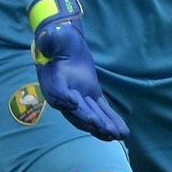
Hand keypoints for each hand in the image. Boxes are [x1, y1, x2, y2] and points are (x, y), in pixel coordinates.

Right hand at [32, 17, 129, 140]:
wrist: (65, 43)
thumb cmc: (57, 38)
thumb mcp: (53, 36)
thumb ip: (50, 40)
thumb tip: (47, 37)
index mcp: (51, 80)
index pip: (56, 93)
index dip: (64, 98)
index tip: (73, 103)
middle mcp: (64, 94)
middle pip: (75, 111)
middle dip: (89, 120)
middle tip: (103, 128)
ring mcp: (79, 97)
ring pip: (90, 115)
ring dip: (103, 126)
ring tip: (116, 135)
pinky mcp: (91, 96)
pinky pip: (101, 110)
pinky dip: (111, 120)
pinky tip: (123, 132)